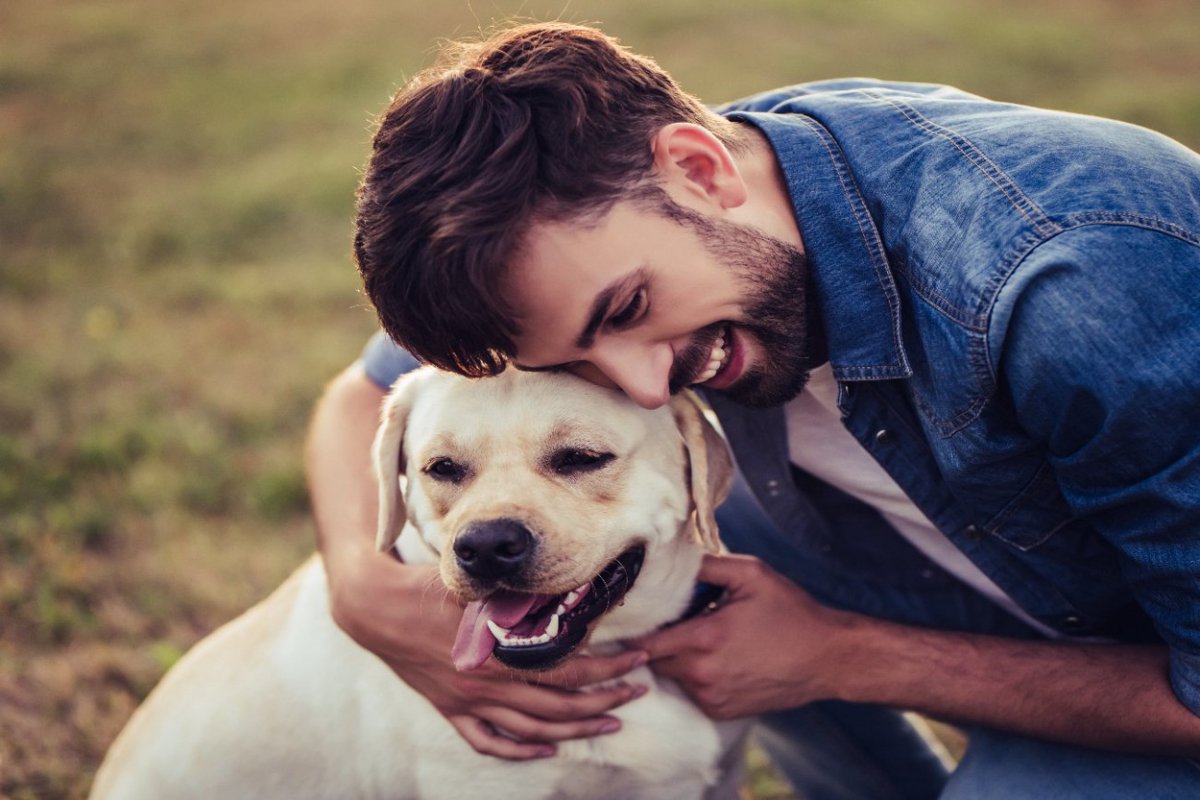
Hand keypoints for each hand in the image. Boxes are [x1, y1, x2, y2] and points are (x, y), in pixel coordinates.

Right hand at [326, 547, 647, 759]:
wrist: (376, 609)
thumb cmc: (428, 588)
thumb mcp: (478, 587)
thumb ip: (518, 599)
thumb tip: (564, 596)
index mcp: (500, 653)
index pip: (569, 670)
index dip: (609, 669)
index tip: (639, 658)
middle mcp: (488, 684)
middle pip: (560, 705)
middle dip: (605, 700)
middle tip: (637, 692)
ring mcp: (469, 702)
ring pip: (533, 730)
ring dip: (576, 729)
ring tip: (610, 722)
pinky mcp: (452, 709)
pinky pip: (489, 742)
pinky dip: (520, 751)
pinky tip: (545, 750)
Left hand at [634, 553, 850, 719]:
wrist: (828, 658)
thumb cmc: (791, 613)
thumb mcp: (751, 575)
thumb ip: (707, 564)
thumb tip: (674, 560)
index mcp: (705, 638)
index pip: (646, 640)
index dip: (634, 627)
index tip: (632, 615)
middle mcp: (702, 674)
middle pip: (654, 658)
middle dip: (657, 640)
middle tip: (671, 620)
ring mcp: (711, 697)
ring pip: (672, 675)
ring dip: (676, 657)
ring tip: (701, 637)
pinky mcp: (721, 711)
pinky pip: (692, 691)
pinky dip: (694, 676)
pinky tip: (717, 658)